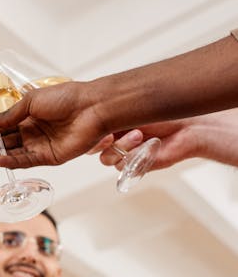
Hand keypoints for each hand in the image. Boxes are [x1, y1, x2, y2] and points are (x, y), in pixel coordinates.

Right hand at [0, 81, 108, 167]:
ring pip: (14, 153)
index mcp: (30, 116)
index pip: (5, 126)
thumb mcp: (31, 101)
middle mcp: (34, 132)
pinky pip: (26, 161)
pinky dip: (10, 162)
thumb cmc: (66, 98)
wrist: (91, 107)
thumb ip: (9, 114)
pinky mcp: (49, 157)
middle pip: (7, 141)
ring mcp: (41, 146)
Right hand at [89, 109, 237, 171]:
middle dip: (101, 141)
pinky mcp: (134, 167)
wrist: (187, 128)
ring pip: (106, 158)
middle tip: (112, 135)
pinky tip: (145, 146)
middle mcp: (116, 141)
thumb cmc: (163, 115)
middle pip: (93, 149)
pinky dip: (132, 157)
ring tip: (139, 136)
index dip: (90, 132)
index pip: (88, 134)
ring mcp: (124, 155)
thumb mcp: (132, 109)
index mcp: (112, 126)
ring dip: (122, 147)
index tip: (100, 126)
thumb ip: (111, 114)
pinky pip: (121, 167)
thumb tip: (90, 115)